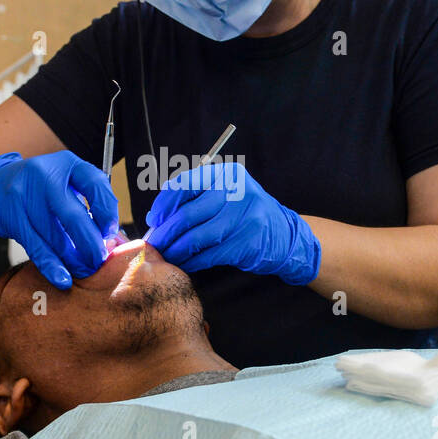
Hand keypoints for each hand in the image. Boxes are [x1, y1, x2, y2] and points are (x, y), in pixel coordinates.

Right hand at [0, 151, 118, 289]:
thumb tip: (112, 239)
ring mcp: (24, 194)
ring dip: (72, 258)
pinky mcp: (11, 216)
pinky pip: (35, 245)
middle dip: (90, 243)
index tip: (111, 233)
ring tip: (84, 271)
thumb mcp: (64, 182)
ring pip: (54, 235)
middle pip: (73, 215)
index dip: (107, 211)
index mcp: (66, 163)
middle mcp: (45, 175)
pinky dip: (51, 265)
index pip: (95, 184)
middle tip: (99, 260)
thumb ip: (87, 202)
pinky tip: (63, 278)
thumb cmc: (39, 188)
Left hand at [145, 162, 320, 284]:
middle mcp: (236, 191)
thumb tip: (156, 218)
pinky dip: (192, 262)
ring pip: (196, 237)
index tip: (155, 219)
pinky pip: (209, 255)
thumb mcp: (225, 194)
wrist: (283, 235)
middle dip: (166, 232)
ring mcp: (244, 217)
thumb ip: (194, 199)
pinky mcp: (247, 242)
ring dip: (176, 250)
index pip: (185, 184)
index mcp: (226, 174)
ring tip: (165, 256)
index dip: (164, 203)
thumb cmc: (244, 214)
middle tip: (154, 244)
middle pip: (188, 213)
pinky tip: (184, 264)